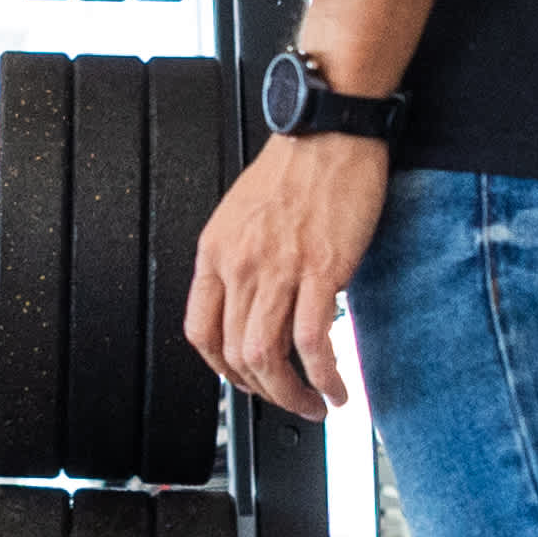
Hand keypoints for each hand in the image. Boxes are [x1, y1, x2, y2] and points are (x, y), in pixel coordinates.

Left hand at [184, 127, 386, 423]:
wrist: (329, 132)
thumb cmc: (295, 168)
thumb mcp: (244, 216)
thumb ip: (241, 262)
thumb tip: (252, 307)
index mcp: (216, 253)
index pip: (201, 332)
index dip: (222, 369)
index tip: (245, 381)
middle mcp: (240, 265)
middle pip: (235, 355)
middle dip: (263, 392)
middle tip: (287, 401)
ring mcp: (279, 270)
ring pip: (268, 357)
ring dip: (292, 395)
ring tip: (313, 404)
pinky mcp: (322, 271)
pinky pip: (312, 343)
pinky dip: (324, 376)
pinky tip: (336, 387)